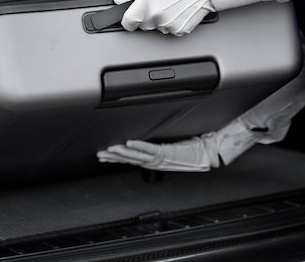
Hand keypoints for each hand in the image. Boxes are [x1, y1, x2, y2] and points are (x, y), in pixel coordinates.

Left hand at [97, 44, 304, 171]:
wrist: (300, 75)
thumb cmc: (291, 91)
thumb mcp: (280, 110)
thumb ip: (270, 122)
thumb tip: (260, 131)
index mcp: (228, 142)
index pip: (183, 157)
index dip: (153, 155)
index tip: (130, 147)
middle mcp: (217, 142)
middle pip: (167, 158)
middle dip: (135, 156)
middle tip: (108, 151)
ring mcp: (212, 135)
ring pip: (167, 153)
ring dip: (138, 153)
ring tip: (114, 151)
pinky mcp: (209, 126)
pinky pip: (175, 141)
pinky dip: (152, 145)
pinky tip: (137, 144)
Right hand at [97, 137, 219, 171]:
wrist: (204, 156)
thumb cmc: (190, 152)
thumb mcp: (170, 150)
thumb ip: (159, 148)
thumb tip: (148, 142)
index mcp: (153, 160)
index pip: (130, 159)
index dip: (116, 158)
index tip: (103, 156)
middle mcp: (154, 161)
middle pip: (129, 159)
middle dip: (113, 157)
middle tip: (99, 155)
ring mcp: (159, 158)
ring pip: (136, 156)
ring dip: (121, 153)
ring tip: (108, 151)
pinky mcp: (165, 153)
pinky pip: (149, 149)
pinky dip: (138, 146)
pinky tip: (128, 143)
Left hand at [113, 0, 215, 35]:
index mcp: (145, 2)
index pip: (127, 22)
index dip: (128, 20)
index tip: (131, 18)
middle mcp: (155, 15)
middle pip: (142, 25)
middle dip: (147, 17)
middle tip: (158, 4)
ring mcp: (167, 25)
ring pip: (157, 28)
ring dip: (160, 20)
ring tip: (170, 6)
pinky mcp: (178, 30)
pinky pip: (169, 31)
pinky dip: (172, 24)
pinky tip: (177, 12)